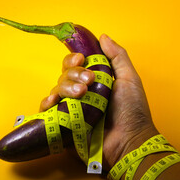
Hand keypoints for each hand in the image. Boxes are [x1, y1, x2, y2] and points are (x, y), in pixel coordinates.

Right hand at [39, 34, 158, 168]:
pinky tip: (53, 103)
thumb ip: (117, 56)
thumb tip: (102, 37)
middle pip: (64, 75)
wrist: (129, 141)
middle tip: (88, 84)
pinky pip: (48, 111)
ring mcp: (71, 108)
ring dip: (65, 88)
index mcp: (95, 81)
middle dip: (73, 75)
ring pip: (57, 89)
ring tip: (81, 96)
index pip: (75, 64)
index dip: (74, 59)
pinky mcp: (64, 124)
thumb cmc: (133, 112)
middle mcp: (81, 92)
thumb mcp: (129, 79)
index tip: (81, 60)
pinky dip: (47, 104)